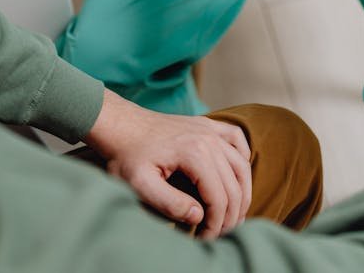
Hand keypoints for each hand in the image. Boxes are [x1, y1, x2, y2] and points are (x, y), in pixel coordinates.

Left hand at [85, 89, 251, 238]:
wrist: (121, 125)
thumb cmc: (127, 155)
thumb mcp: (140, 184)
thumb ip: (170, 203)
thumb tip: (198, 216)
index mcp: (194, 153)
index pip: (219, 198)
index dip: (217, 224)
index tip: (205, 239)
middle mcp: (208, 139)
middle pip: (234, 184)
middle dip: (231, 215)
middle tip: (219, 234)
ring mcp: (209, 129)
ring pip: (241, 164)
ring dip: (242, 192)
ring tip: (233, 215)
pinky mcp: (206, 124)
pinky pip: (236, 138)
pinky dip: (242, 157)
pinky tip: (237, 175)